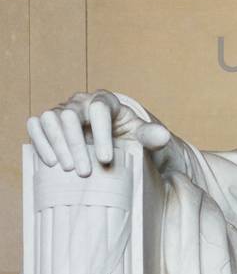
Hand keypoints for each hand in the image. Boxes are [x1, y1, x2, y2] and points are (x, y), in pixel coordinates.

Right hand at [27, 91, 169, 176]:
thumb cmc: (127, 137)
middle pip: (70, 115)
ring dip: (57, 145)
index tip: (106, 159)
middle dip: (76, 144)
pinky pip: (36, 125)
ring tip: (67, 169)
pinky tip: (50, 162)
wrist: (111, 143)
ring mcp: (61, 111)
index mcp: (105, 101)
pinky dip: (40, 141)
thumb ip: (151, 135)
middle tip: (84, 172)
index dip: (102, 134)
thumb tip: (163, 136)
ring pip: (50, 119)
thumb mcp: (141, 137)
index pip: (99, 109)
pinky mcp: (46, 123)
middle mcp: (80, 102)